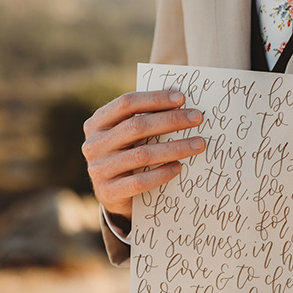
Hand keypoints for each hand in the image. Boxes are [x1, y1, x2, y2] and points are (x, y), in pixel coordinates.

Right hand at [81, 90, 204, 219]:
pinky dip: (162, 173)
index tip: (181, 98)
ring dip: (175, 148)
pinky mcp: (108, 192)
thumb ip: (143, 119)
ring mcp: (99, 169)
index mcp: (97, 123)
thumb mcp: (127, 135)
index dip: (154, 99)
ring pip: (142, 155)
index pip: (126, 104)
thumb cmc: (125, 154)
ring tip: (198, 144)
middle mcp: (94, 144)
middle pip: (137, 126)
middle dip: (171, 120)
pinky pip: (140, 181)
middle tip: (197, 118)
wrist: (110, 194)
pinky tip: (179, 167)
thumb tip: (180, 102)